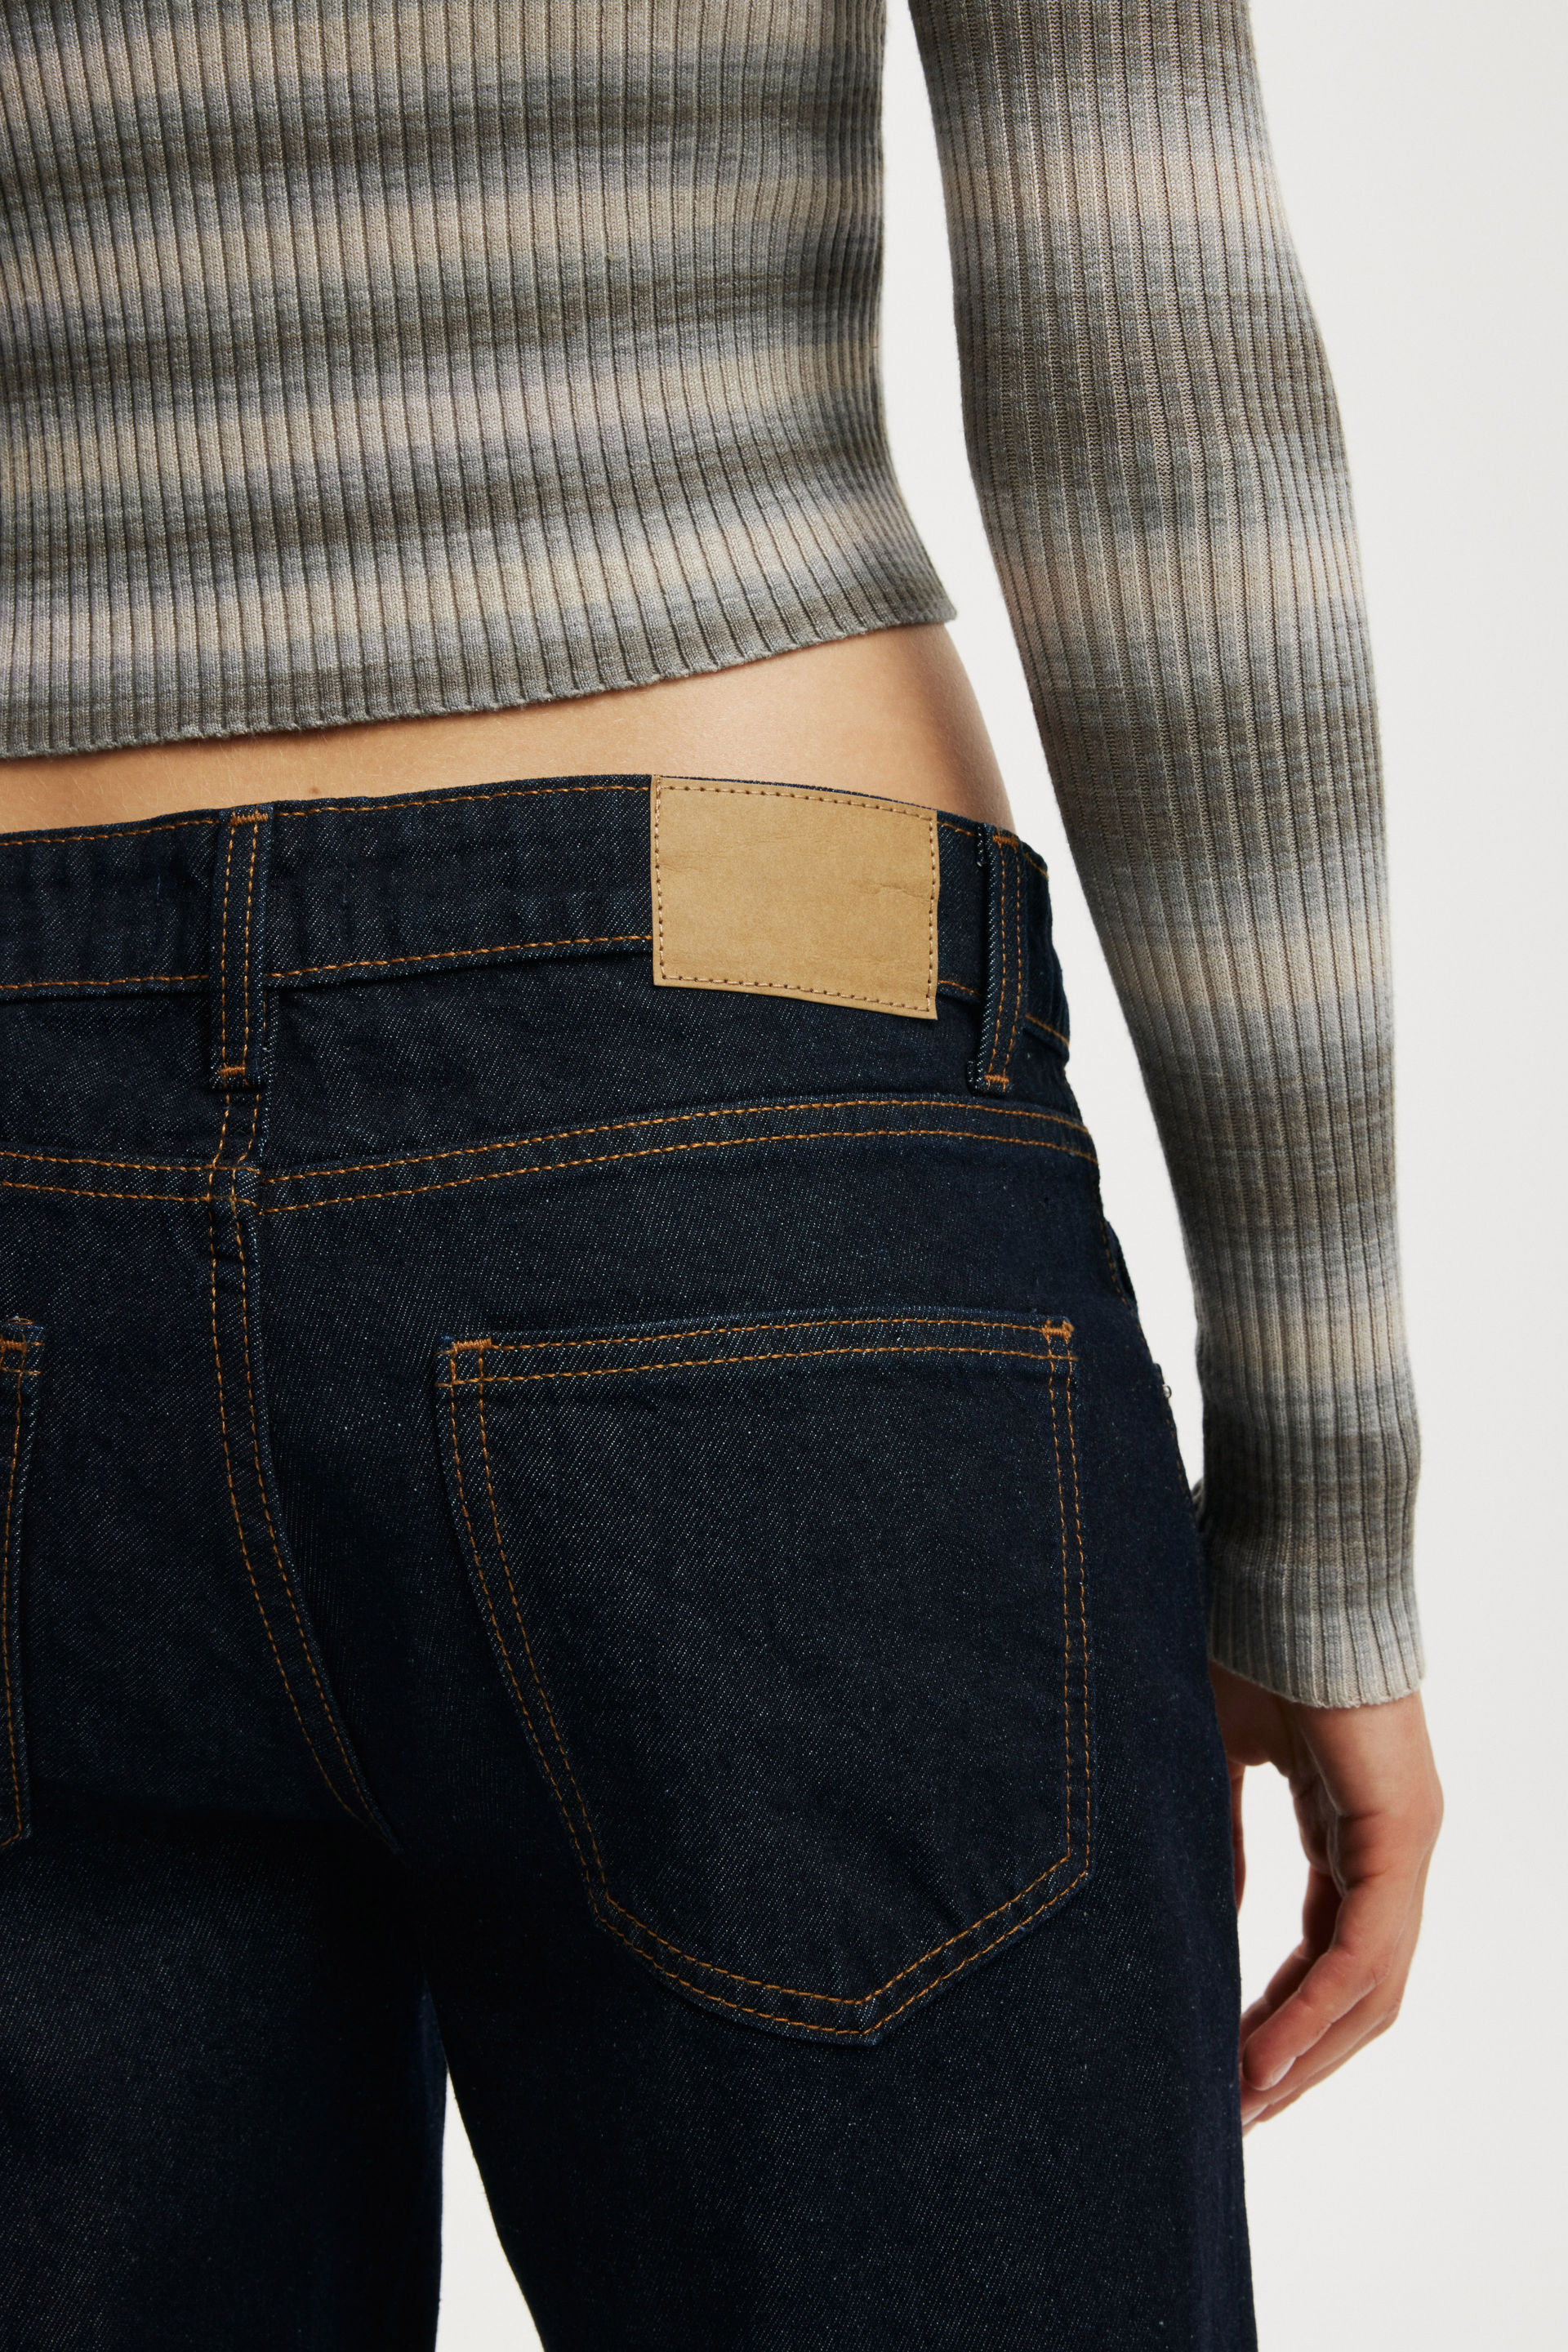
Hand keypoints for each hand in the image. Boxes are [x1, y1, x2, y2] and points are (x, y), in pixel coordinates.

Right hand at [1208, 1661, 1441, 2130]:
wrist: (1283, 1567)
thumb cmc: (1247, 1636)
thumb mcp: (1221, 1756)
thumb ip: (1221, 1837)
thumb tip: (1209, 1912)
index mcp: (1351, 1828)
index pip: (1329, 1950)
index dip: (1281, 2014)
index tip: (1225, 2064)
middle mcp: (1389, 1845)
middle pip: (1360, 1989)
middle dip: (1298, 2056)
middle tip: (1237, 2113)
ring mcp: (1402, 1840)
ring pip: (1371, 1985)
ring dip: (1306, 2052)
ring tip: (1245, 2104)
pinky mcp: (1398, 1830)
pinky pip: (1363, 1947)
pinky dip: (1315, 2006)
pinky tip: (1266, 2052)